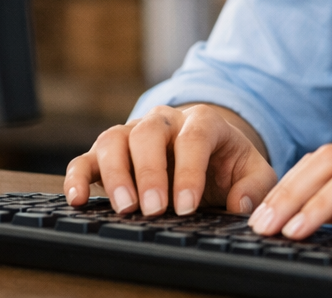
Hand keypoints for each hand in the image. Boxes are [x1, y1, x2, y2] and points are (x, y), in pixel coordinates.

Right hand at [64, 104, 275, 217]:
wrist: (205, 152)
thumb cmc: (227, 163)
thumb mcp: (252, 171)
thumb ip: (254, 186)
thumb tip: (240, 205)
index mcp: (202, 121)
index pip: (194, 138)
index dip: (189, 171)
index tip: (187, 205)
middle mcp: (164, 122)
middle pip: (148, 134)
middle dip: (150, 173)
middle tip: (154, 209)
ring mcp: (132, 134)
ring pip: (114, 140)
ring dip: (115, 175)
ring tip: (125, 209)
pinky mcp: (107, 153)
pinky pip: (86, 159)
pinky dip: (77, 177)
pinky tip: (78, 200)